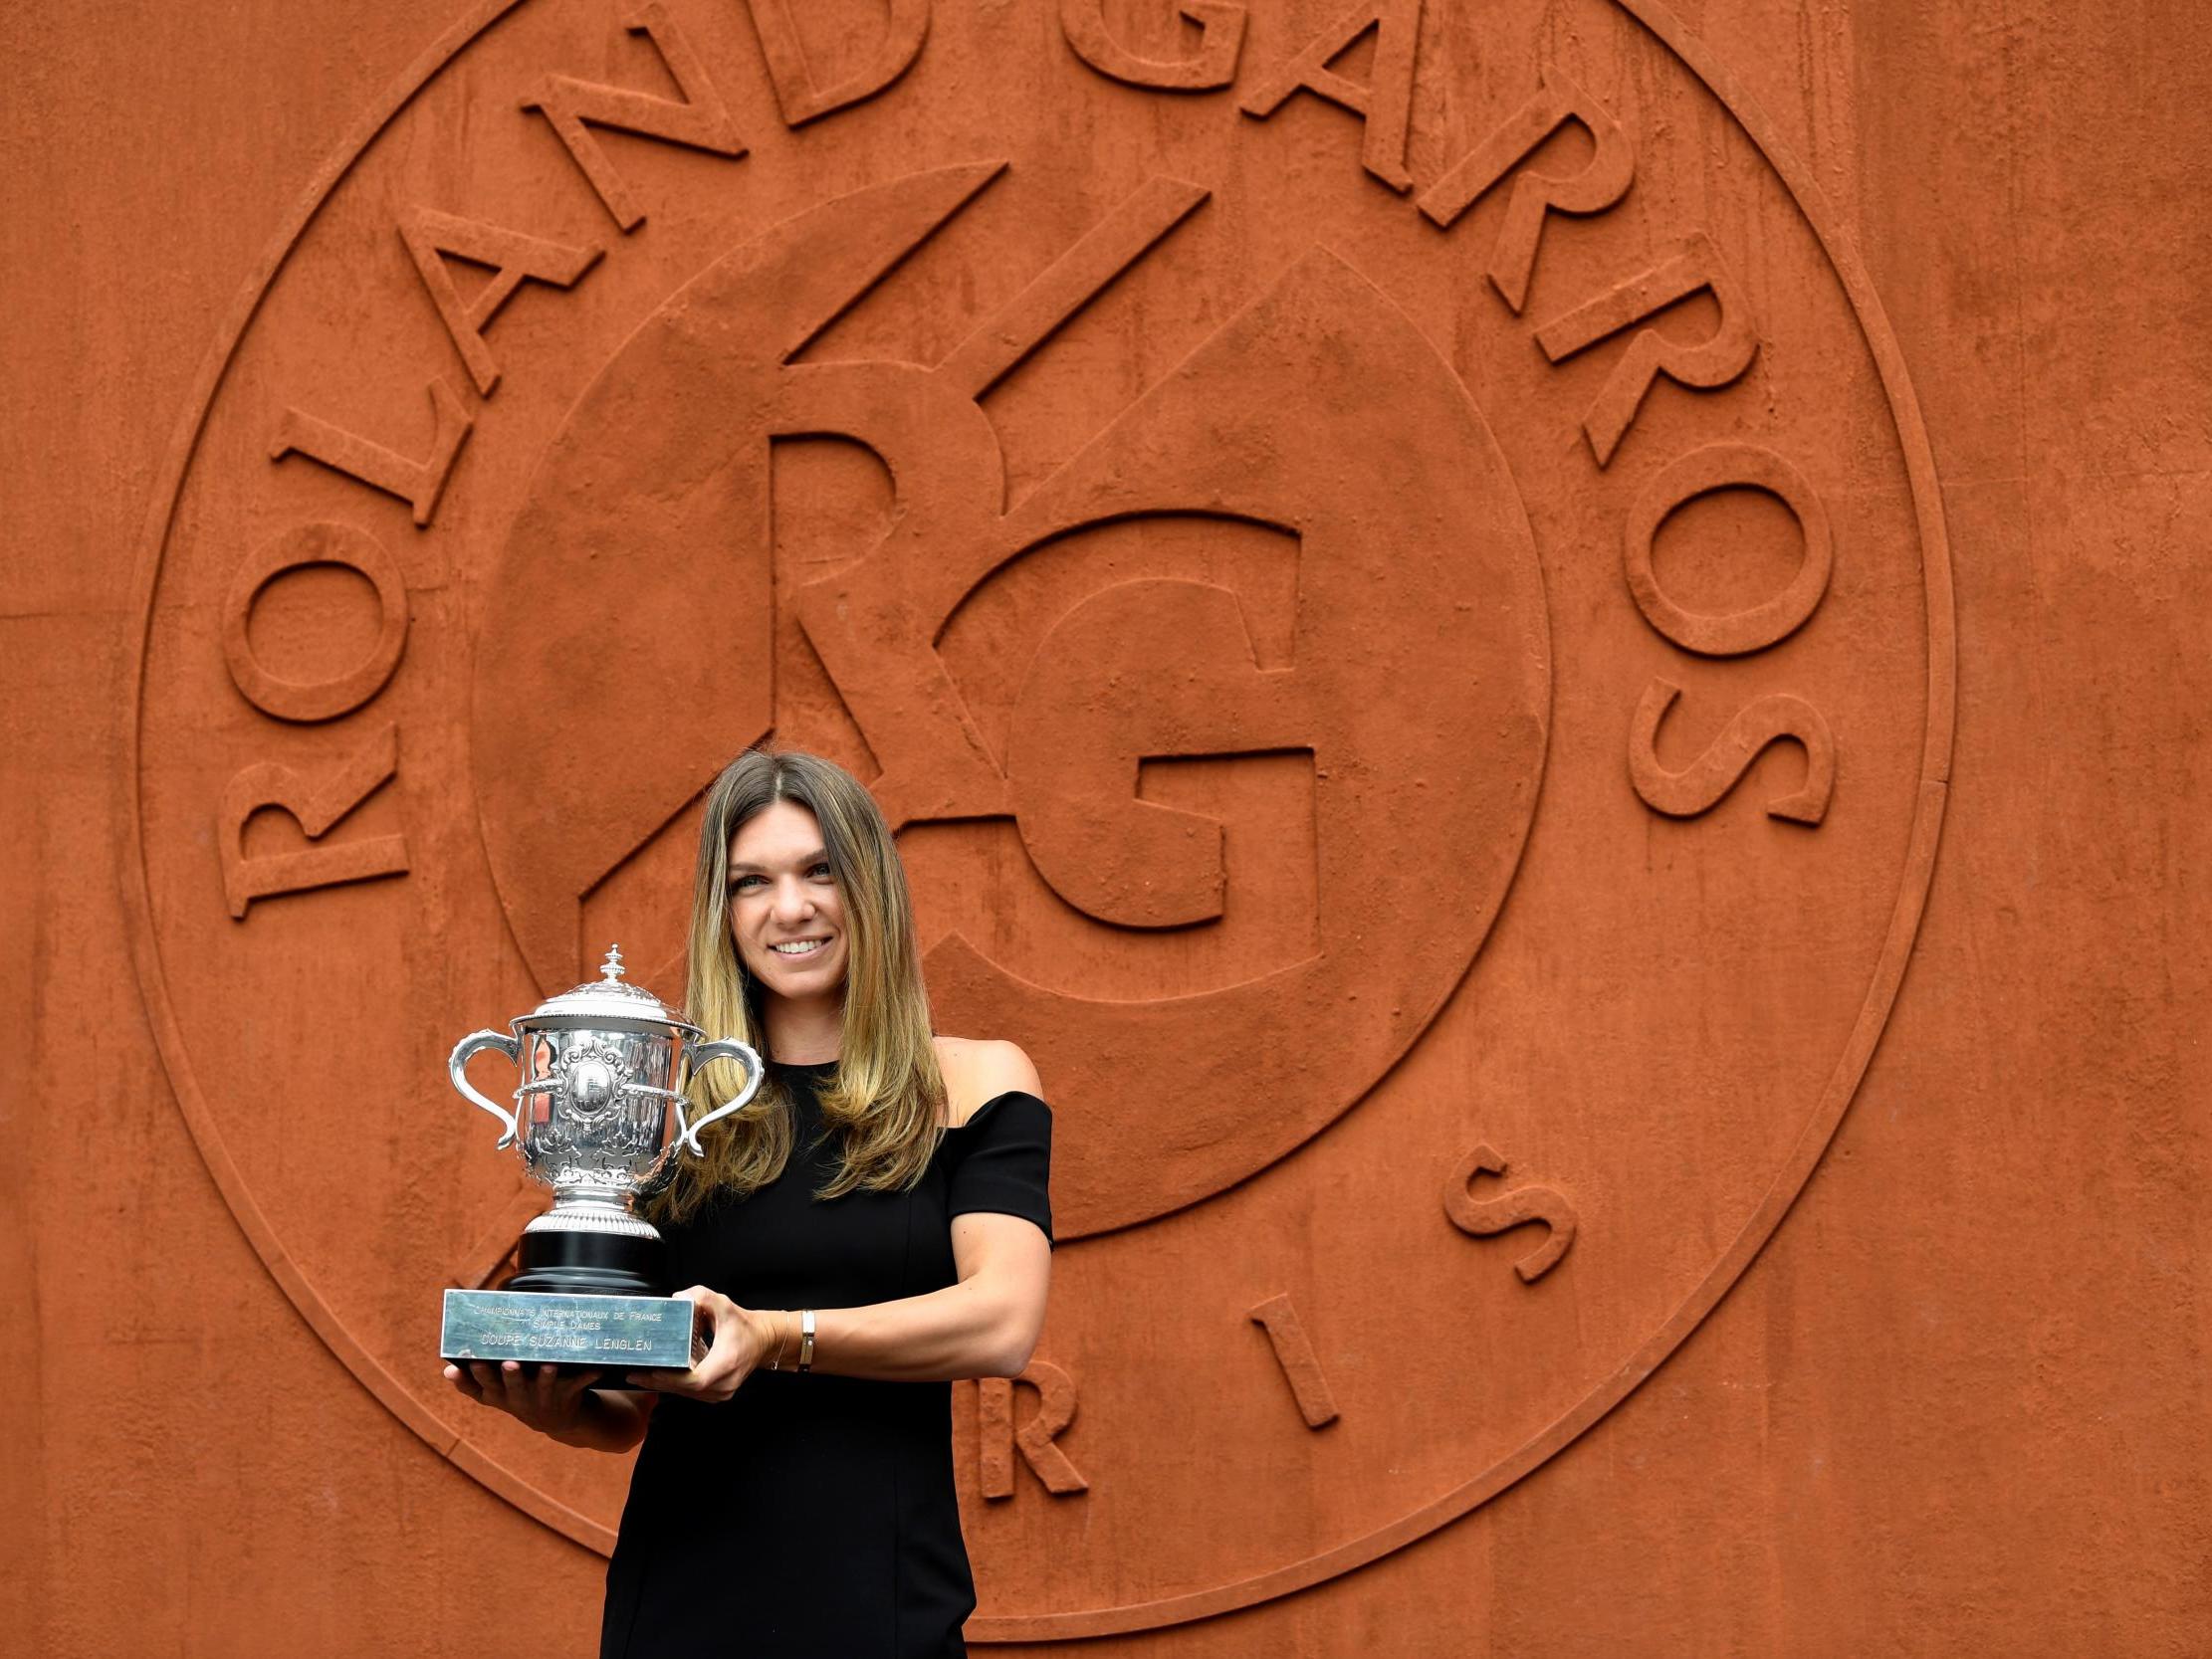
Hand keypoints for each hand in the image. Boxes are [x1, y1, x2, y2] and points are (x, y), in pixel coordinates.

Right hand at [442, 1357, 605, 1437]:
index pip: (479, 1390)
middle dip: (510, 1377)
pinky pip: (577, 1384)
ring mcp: (543, 1400)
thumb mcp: (498, 1393)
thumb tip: (445, 1369)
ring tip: (547, 1365)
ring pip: (544, 1386)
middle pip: (512, 1388)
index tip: (455, 1368)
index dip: (467, 1381)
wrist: (559, 1420)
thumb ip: (475, 1383)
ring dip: (545, 1377)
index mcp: (500, 1397)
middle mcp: (520, 1400)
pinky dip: (586, 1376)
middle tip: (508, 1364)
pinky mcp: (567, 1396)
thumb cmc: (523, 1397)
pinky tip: (596, 1367)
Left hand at [624, 1285, 776, 1401]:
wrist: (763, 1341)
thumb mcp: (724, 1305)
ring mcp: (722, 1392)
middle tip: (636, 1372)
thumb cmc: (744, 1326)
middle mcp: (724, 1383)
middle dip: (660, 1381)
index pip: (694, 1380)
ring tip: (642, 1375)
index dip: (671, 1378)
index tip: (652, 1370)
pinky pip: (693, 1394)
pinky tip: (661, 1378)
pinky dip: (677, 1386)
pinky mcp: (718, 1394)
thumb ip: (702, 1297)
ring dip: (666, 1385)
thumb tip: (678, 1298)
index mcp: (725, 1363)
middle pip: (686, 1390)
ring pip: (688, 1394)